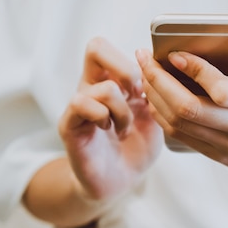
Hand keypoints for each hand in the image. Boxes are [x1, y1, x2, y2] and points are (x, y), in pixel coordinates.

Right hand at [58, 37, 162, 201]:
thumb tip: (156, 66)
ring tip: (125, 127)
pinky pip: (81, 103)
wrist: (120, 180)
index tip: (148, 87)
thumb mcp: (156, 115)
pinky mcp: (70, 124)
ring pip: (102, 86)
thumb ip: (157, 91)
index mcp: (114, 80)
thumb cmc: (137, 146)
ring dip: (122, 110)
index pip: (113, 46)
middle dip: (126, 71)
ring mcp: (81, 104)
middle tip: (136, 96)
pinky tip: (111, 130)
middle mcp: (94, 86)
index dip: (136, 60)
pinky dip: (104, 117)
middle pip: (96, 47)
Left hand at [135, 35, 227, 186]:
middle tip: (144, 57)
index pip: (223, 90)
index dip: (196, 71)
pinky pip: (181, 136)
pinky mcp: (219, 155)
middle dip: (159, 80)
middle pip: (190, 108)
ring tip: (145, 73)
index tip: (176, 54)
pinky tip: (156, 96)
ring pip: (179, 123)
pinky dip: (162, 115)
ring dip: (155, 97)